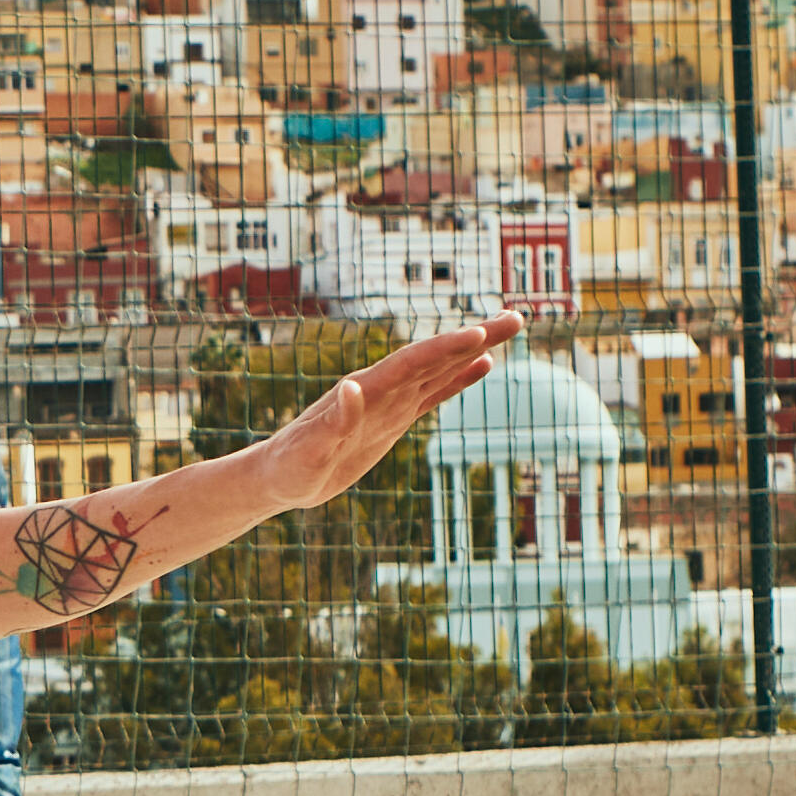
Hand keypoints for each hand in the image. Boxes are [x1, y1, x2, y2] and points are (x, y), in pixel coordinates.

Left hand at [256, 311, 527, 508]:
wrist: (278, 477)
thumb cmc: (289, 467)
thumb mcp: (308, 451)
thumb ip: (332, 422)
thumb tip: (351, 387)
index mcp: (365, 392)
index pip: (412, 364)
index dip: (445, 349)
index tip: (480, 334)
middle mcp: (381, 388)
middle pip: (436, 356)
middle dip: (476, 336)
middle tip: (517, 317)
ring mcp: (390, 402)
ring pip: (440, 368)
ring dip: (474, 347)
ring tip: (510, 326)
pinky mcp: (394, 419)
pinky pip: (433, 393)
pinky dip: (459, 377)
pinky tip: (483, 364)